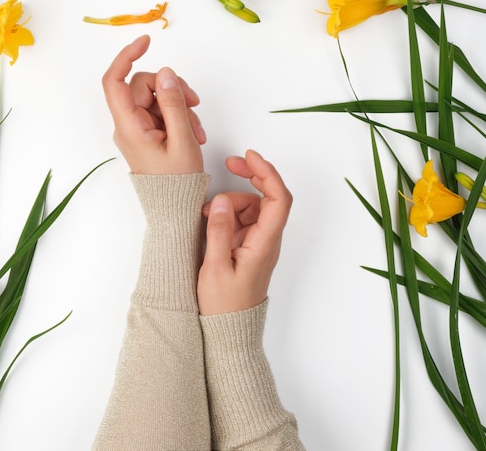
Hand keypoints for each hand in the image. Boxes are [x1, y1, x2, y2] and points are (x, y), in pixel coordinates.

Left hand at [102, 35, 205, 173]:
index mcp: (129, 127)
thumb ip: (174, 103)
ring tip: (197, 130)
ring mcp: (137, 128)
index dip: (126, 56)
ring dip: (180, 105)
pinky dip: (179, 116)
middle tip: (195, 103)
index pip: (114, 81)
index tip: (146, 42)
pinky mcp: (147, 132)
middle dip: (171, 88)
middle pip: (144, 85)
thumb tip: (166, 73)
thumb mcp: (182, 140)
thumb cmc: (177, 182)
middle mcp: (128, 125)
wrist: (175, 208)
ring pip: (156, 97)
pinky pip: (161, 111)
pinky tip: (193, 132)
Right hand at [197, 150, 292, 314]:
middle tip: (230, 164)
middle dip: (252, 176)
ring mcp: (259, 241)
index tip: (250, 157)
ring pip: (252, 206)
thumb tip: (220, 201)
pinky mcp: (248, 245)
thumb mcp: (215, 268)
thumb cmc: (225, 304)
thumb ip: (218, 232)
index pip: (278, 200)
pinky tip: (211, 219)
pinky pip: (242, 218)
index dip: (268, 173)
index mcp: (265, 243)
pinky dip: (228, 213)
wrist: (230, 328)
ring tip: (207, 212)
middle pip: (269, 197)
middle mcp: (267, 239)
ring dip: (231, 200)